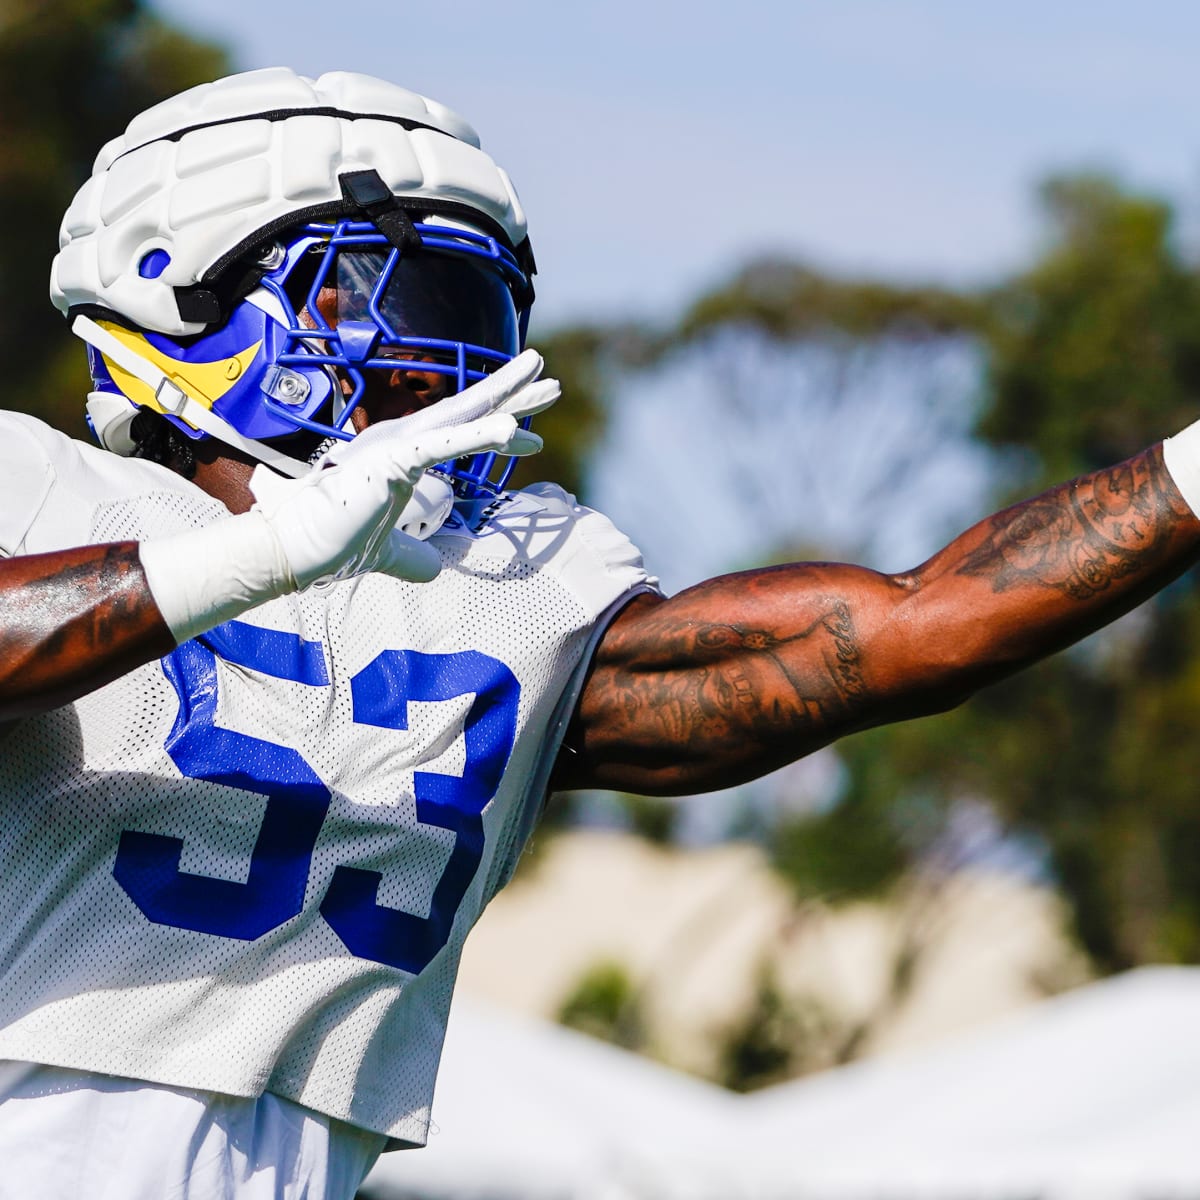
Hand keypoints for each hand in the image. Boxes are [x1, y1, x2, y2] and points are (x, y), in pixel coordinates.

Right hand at [251, 351, 556, 587]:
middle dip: (513, 395)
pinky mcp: (394, 459)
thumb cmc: (333, 543)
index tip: (532, 439)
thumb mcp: (389, 552)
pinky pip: (444, 444)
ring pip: (465, 414)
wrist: (298, 549)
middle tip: (551, 383)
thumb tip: (433, 570)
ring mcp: (399, 445)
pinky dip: (478, 434)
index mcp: (402, 454)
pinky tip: (511, 429)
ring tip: (542, 375)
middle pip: (471, 411)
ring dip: (506, 395)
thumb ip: (414, 557)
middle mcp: (402, 439)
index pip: (462, 435)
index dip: (500, 432)